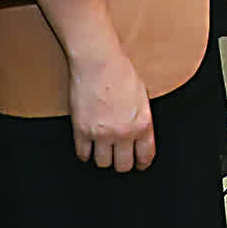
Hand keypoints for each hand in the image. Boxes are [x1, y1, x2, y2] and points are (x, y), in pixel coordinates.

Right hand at [69, 47, 156, 171]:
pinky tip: (88, 145)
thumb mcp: (142, 97)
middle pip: (123, 166)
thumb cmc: (120, 72)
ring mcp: (101, 133)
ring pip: (103, 163)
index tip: (138, 163)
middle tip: (119, 157)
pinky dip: (85, 152)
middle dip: (121, 162)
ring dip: (102, 157)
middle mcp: (123, 132)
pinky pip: (83, 154)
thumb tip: (140, 136)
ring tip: (102, 148)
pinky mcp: (81, 131)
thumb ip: (141, 119)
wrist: (98, 62)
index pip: (145, 156)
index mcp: (142, 124)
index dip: (141, 162)